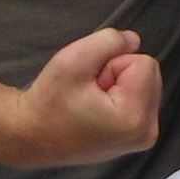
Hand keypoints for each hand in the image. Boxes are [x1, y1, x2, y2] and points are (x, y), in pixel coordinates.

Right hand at [2, 29, 162, 166]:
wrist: (31, 136)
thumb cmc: (48, 104)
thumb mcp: (73, 60)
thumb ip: (109, 41)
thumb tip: (133, 41)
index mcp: (135, 118)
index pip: (144, 62)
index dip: (112, 65)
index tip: (89, 84)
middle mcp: (146, 132)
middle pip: (148, 73)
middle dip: (118, 74)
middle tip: (89, 92)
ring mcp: (144, 137)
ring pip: (144, 83)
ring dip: (119, 85)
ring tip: (91, 102)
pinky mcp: (138, 136)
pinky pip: (140, 97)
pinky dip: (120, 97)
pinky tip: (98, 110)